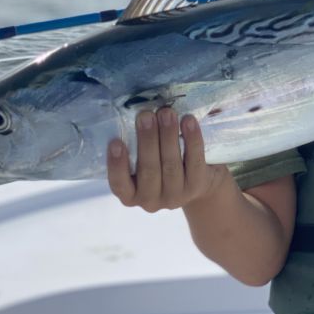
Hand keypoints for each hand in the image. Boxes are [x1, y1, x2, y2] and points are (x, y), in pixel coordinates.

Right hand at [107, 107, 228, 211]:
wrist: (198, 180)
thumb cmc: (160, 164)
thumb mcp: (142, 162)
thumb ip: (135, 145)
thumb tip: (134, 112)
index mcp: (130, 195)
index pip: (119, 184)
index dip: (117, 165)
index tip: (115, 141)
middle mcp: (150, 200)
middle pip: (149, 170)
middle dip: (147, 140)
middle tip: (145, 115)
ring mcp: (175, 196)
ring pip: (171, 165)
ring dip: (168, 136)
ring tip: (166, 113)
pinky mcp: (196, 186)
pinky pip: (194, 161)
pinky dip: (192, 139)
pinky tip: (188, 121)